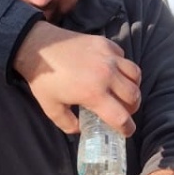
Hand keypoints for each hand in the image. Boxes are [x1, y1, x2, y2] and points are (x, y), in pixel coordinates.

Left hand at [12, 25, 140, 135]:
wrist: (37, 47)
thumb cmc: (44, 79)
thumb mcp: (51, 108)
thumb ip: (68, 124)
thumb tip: (81, 129)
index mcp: (94, 94)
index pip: (121, 117)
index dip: (127, 128)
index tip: (126, 131)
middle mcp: (106, 75)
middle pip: (134, 96)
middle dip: (132, 108)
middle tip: (123, 111)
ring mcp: (108, 57)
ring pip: (135, 75)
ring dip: (133, 87)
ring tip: (124, 92)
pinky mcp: (105, 43)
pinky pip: (124, 58)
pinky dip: (123, 67)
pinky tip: (112, 72)